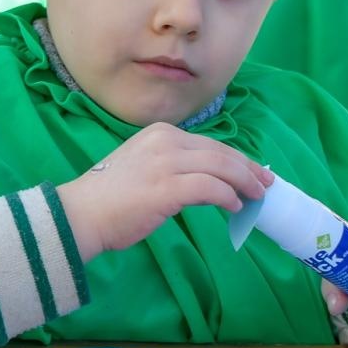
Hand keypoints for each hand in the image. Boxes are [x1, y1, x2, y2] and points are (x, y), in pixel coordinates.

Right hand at [59, 123, 273, 260]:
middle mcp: (165, 141)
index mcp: (158, 133)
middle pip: (220, 152)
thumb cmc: (108, 196)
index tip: (253, 171)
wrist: (81, 213)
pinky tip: (234, 207)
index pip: (209, 143)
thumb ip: (171, 165)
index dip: (236, 158)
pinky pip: (211, 188)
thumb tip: (206, 180)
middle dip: (248, 168)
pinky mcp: (168, 187)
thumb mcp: (142, 166)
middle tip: (266, 183)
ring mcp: (166, 163)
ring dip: (245, 183)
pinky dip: (228, 197)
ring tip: (256, 197)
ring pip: (221, 167)